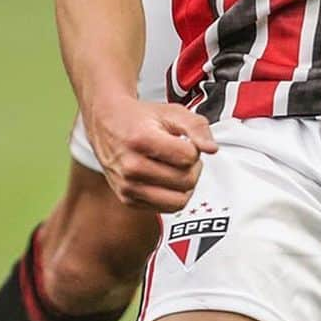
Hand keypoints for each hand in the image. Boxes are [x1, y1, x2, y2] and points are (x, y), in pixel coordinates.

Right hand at [88, 95, 217, 211]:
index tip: (186, 141)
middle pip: (185, 181)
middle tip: (185, 154)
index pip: (187, 157)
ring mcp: (127, 187)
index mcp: (142, 141)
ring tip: (179, 168)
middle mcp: (131, 168)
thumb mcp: (172, 111)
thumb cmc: (141, 118)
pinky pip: (164, 208)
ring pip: (177, 201)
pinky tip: (168, 178)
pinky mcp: (127, 200)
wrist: (108, 124)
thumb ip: (197, 126)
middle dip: (193, 167)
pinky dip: (173, 195)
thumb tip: (212, 149)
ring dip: (186, 184)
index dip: (194, 147)